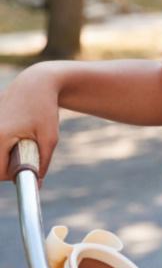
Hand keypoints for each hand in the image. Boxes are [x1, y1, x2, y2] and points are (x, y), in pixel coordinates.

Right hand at [0, 65, 61, 180]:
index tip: (29, 168)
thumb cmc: (45, 109)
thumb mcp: (50, 137)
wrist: (35, 83)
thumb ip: (43, 162)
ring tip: (19, 141)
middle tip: (25, 153)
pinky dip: (1, 145)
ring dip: (3, 155)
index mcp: (0, 136)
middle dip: (7, 166)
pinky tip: (13, 134)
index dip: (15, 175)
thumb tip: (37, 184)